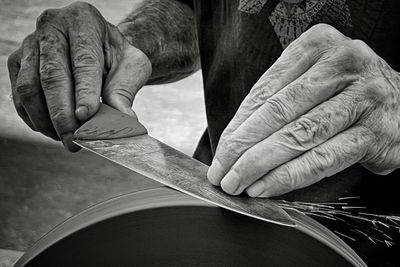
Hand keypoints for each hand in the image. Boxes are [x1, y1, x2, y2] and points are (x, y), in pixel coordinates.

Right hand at [7, 1, 151, 150]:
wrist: (101, 46)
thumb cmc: (117, 57)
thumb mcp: (132, 67)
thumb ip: (125, 91)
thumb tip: (125, 120)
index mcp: (84, 21)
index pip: (83, 60)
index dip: (84, 91)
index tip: (86, 117)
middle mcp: (52, 27)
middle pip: (51, 75)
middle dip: (62, 114)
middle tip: (74, 141)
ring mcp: (30, 44)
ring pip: (29, 88)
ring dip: (46, 120)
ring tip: (66, 138)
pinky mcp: (18, 62)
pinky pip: (19, 96)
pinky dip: (34, 118)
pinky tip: (52, 130)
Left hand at [207, 24, 399, 197]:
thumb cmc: (345, 92)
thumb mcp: (312, 80)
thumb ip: (278, 99)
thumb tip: (236, 138)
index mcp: (317, 45)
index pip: (265, 91)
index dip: (238, 126)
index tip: (221, 151)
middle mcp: (342, 64)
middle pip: (278, 112)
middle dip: (242, 148)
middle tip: (222, 173)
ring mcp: (362, 97)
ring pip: (298, 136)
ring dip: (261, 165)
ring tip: (238, 183)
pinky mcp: (375, 132)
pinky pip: (323, 159)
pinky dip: (290, 176)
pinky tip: (267, 186)